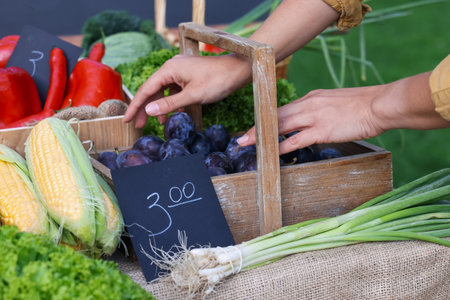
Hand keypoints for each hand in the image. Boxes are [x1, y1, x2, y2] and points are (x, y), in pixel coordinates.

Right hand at [123, 54, 250, 127]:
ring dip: (161, 106)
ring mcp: (180, 70)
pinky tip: (175, 114)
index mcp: (169, 69)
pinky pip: (175, 90)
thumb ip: (169, 104)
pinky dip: (173, 102)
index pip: (146, 89)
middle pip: (153, 90)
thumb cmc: (217, 81)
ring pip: (164, 90)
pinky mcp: (188, 75)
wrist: (237, 71)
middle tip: (139, 126)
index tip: (127, 120)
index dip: (135, 106)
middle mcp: (172, 67)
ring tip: (159, 123)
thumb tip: (149, 112)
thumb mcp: (192, 96)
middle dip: (146, 108)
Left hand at [238, 72, 448, 154]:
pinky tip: (270, 153)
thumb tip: (310, 122)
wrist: (379, 104)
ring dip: (261, 136)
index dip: (267, 118)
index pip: (283, 108)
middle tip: (242, 138)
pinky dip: (280, 146)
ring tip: (247, 145)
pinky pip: (294, 140)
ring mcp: (313, 117)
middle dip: (257, 126)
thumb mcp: (336, 102)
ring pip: (280, 126)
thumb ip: (320, 110)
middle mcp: (308, 104)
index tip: (255, 125)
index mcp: (311, 97)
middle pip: (275, 115)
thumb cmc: (362, 105)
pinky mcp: (321, 130)